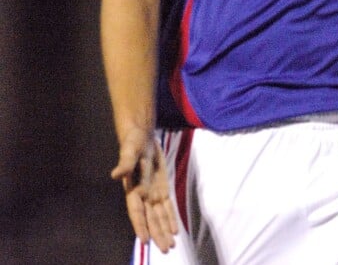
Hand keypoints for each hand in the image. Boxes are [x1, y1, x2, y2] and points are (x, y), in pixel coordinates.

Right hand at [111, 127, 177, 252]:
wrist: (142, 135)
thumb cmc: (132, 142)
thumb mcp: (129, 150)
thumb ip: (125, 163)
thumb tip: (115, 174)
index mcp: (133, 188)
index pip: (136, 211)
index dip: (140, 225)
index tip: (144, 240)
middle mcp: (142, 195)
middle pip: (150, 218)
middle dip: (157, 233)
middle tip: (164, 249)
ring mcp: (152, 193)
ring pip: (159, 215)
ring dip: (164, 230)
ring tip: (170, 246)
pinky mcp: (161, 188)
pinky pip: (166, 206)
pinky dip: (170, 218)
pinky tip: (174, 230)